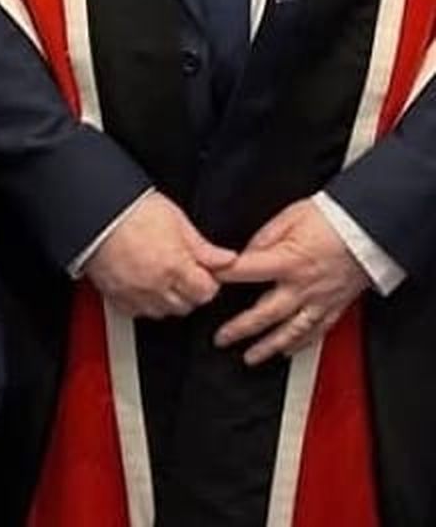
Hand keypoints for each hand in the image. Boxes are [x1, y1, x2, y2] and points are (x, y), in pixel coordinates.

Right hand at [83, 191, 235, 318]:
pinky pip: (138, 312)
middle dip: (190, 290)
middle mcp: (157, 286)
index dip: (208, 281)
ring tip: (162, 276)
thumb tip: (226, 259)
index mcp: (175, 267)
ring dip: (168, 298)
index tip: (202, 271)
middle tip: (182, 270)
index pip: (206, 292)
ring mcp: (136, 294)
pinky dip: (143, 303)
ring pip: (164, 312)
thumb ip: (203, 246)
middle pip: (187, 305)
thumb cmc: (131, 210)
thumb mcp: (176, 219)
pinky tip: (143, 285)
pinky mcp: (117, 297)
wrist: (95, 210)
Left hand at [213, 199, 369, 364]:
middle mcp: (302, 287)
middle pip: (265, 314)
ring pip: (290, 332)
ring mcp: (319, 301)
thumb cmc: (332, 219)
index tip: (206, 282)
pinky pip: (314, 332)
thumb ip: (264, 237)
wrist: (369, 229)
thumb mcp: (289, 217)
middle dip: (240, 329)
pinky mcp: (334, 307)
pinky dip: (298, 345)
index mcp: (288, 261)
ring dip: (267, 347)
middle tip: (221, 339)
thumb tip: (246, 253)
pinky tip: (286, 351)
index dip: (222, 276)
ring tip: (250, 357)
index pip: (246, 272)